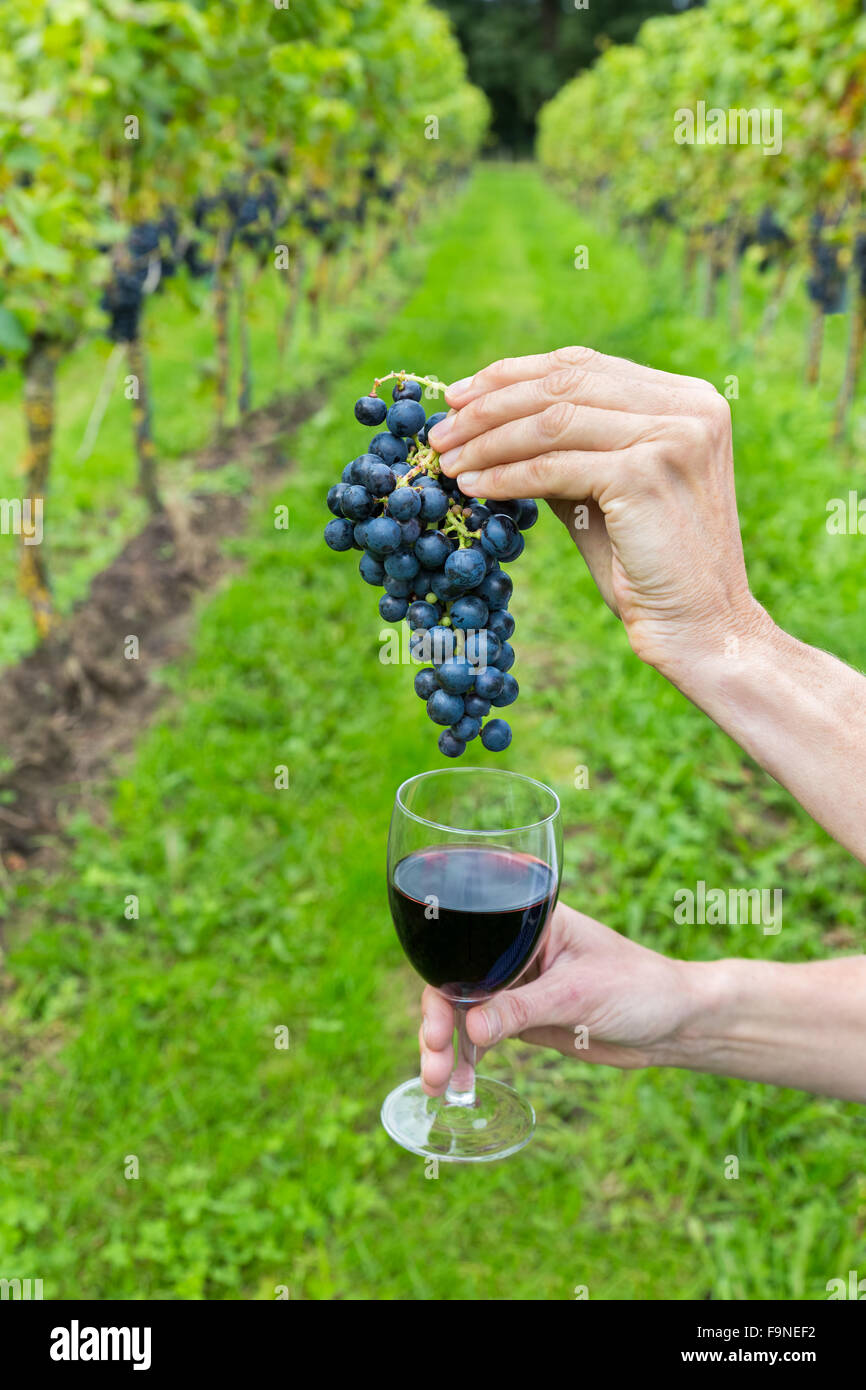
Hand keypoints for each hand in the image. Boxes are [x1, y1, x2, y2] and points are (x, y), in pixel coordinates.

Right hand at [418, 901, 695, 1095]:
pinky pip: (485, 1037)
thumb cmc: (638, 987)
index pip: (468, 949)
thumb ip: (523, 1009)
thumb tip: (468, 1029)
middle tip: (433, 1064)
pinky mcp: (527, 1020)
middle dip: (437, 1025)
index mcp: (528, 924)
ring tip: (436, 1085)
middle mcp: (516, 952)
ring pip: (465, 1014)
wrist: (676, 1024)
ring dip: (447, 1048)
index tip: (436, 1029)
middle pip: (458, 984)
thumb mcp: (579, 995)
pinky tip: (456, 1085)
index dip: (442, 986)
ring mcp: (519, 987)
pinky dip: (468, 1058)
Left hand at [427, 346, 772, 688]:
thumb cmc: (647, 566)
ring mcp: (672, 436)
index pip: (583, 365)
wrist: (700, 626)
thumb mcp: (603, 490)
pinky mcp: (647, 474)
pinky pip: (554, 466)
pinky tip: (474, 488)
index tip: (460, 395)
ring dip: (488, 441)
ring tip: (447, 462)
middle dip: (490, 405)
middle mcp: (689, 406)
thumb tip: (489, 420)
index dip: (514, 374)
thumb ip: (566, 448)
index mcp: (687, 398)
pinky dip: (506, 476)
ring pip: (552, 421)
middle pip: (564, 384)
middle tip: (441, 430)